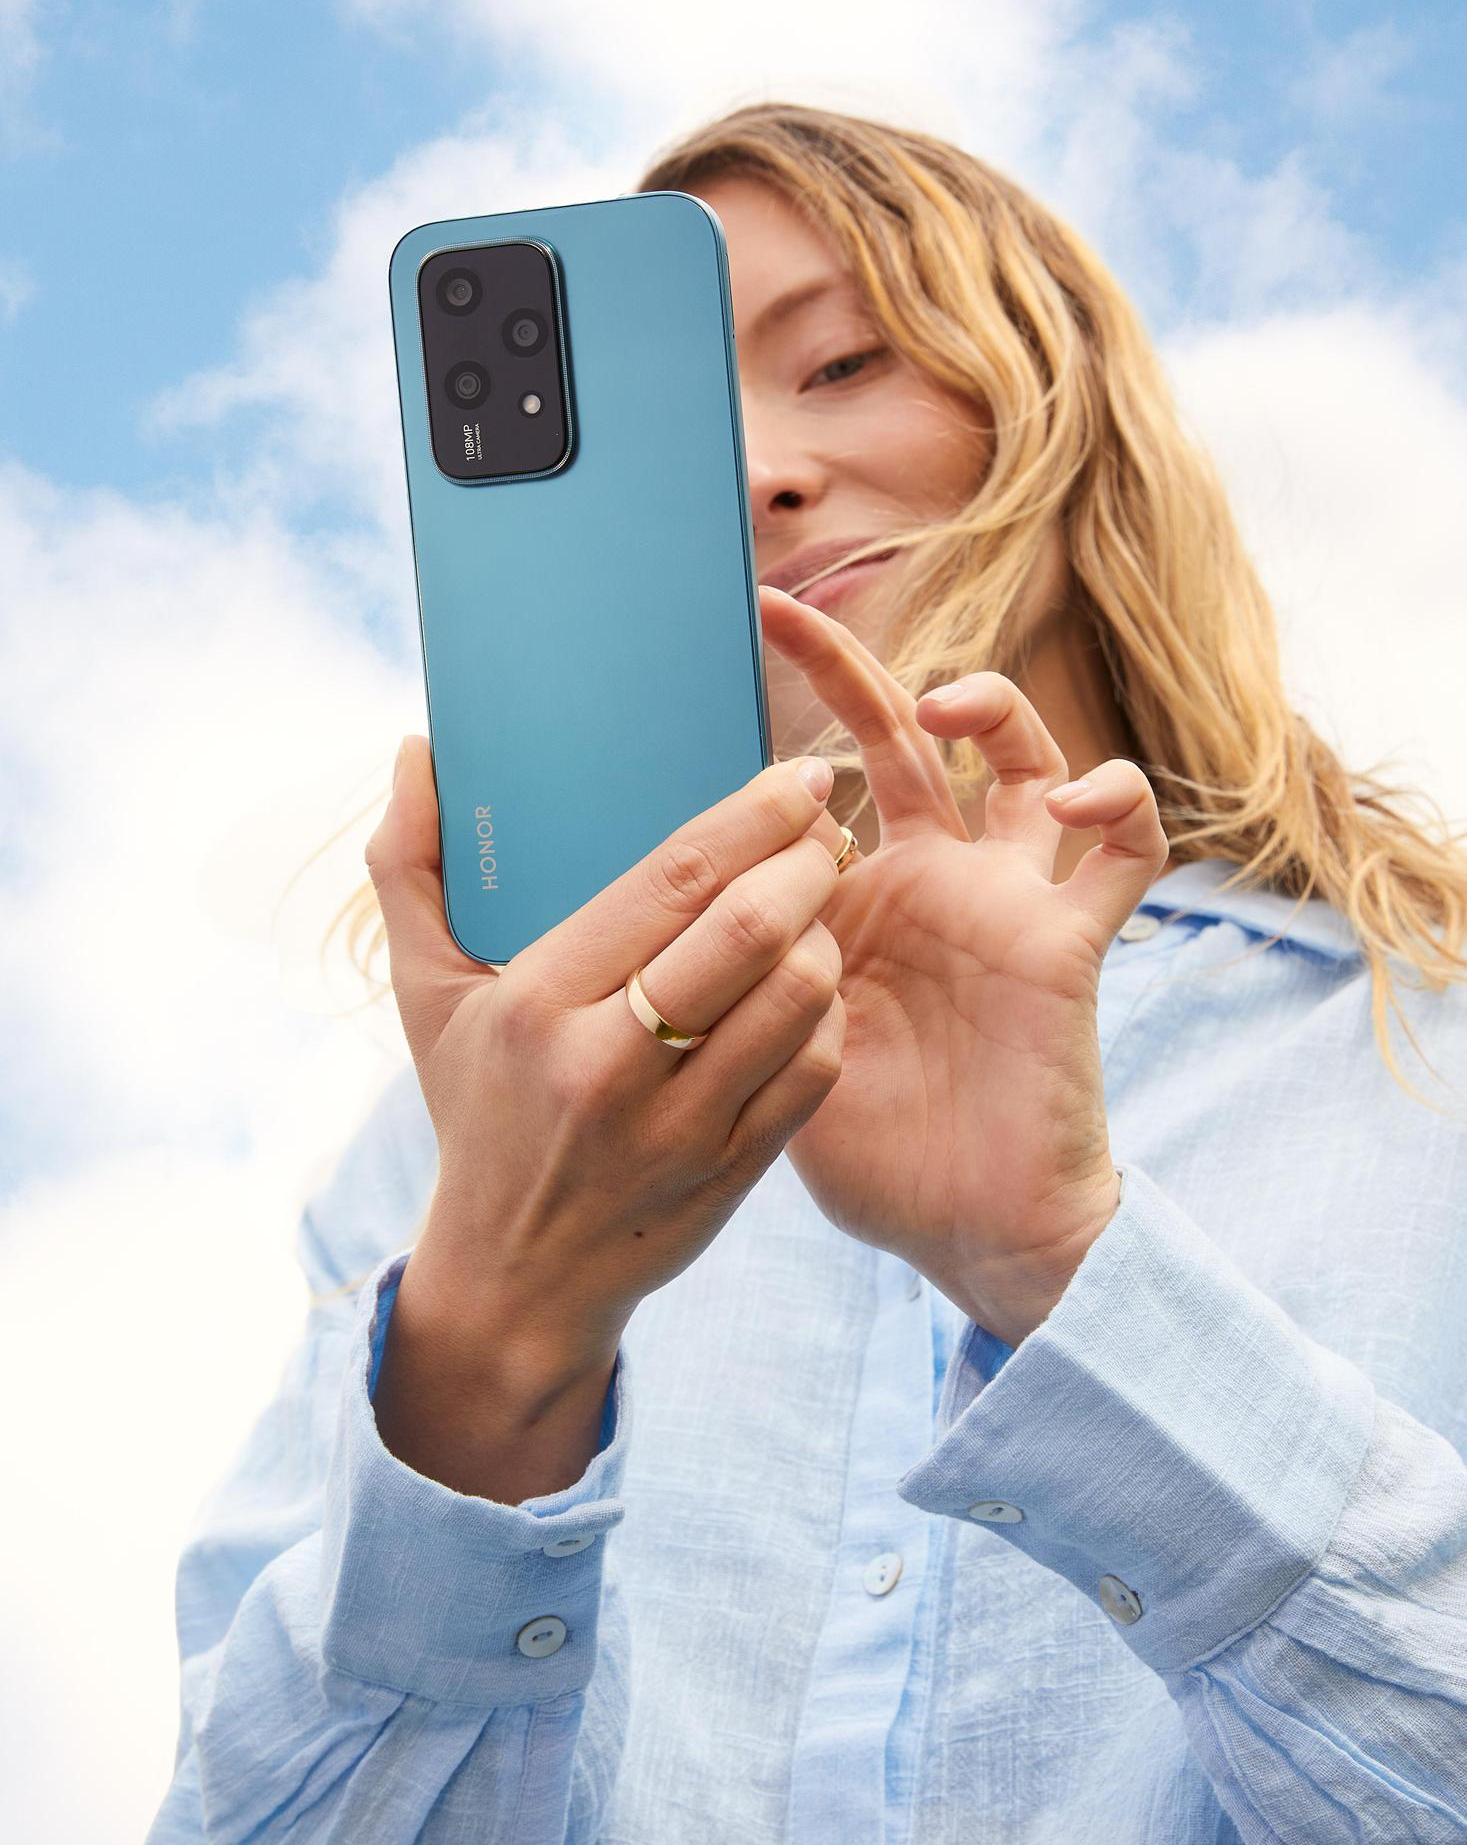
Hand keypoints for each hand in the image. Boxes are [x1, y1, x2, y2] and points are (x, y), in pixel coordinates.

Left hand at [757, 584, 1169, 1345]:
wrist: (964, 1231)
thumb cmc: (870, 1153)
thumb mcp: (770, 1050)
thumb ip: (736, 980)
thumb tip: (663, 926)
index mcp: (859, 902)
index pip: (819, 787)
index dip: (773, 747)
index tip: (714, 704)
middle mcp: (935, 882)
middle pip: (909, 742)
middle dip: (848, 671)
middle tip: (783, 613)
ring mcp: (1006, 903)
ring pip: (1027, 763)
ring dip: (996, 709)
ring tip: (945, 707)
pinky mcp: (1069, 942)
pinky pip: (1126, 853)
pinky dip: (1120, 804)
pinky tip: (1079, 800)